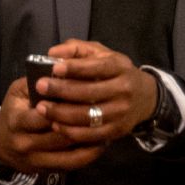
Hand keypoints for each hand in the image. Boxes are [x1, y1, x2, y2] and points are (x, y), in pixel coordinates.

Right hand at [0, 76, 96, 174]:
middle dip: (81, 123)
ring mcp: (36, 160)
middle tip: (103, 110)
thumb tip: (61, 72)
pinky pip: (71, 165)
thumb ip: (36, 82)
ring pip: (69, 152)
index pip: (44, 114)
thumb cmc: (13, 110)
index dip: (65, 106)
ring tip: (105, 126)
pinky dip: (87, 155)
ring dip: (89, 140)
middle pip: (60, 134)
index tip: (85, 94)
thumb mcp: (17, 91)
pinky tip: (99, 143)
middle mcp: (25, 143)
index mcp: (17, 120)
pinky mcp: (46, 170)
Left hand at [32, 39, 157, 145]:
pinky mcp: (117, 131)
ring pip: (88, 116)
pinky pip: (91, 135)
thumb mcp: (102, 53)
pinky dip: (71, 131)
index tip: (54, 68)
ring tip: (41, 108)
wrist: (145, 97)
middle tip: (39, 87)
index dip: (75, 68)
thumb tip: (52, 53)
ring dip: (61, 114)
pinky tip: (55, 125)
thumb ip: (77, 49)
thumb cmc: (115, 72)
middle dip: (61, 90)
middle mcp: (123, 90)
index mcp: (119, 67)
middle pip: (89, 93)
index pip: (97, 67)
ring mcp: (121, 113)